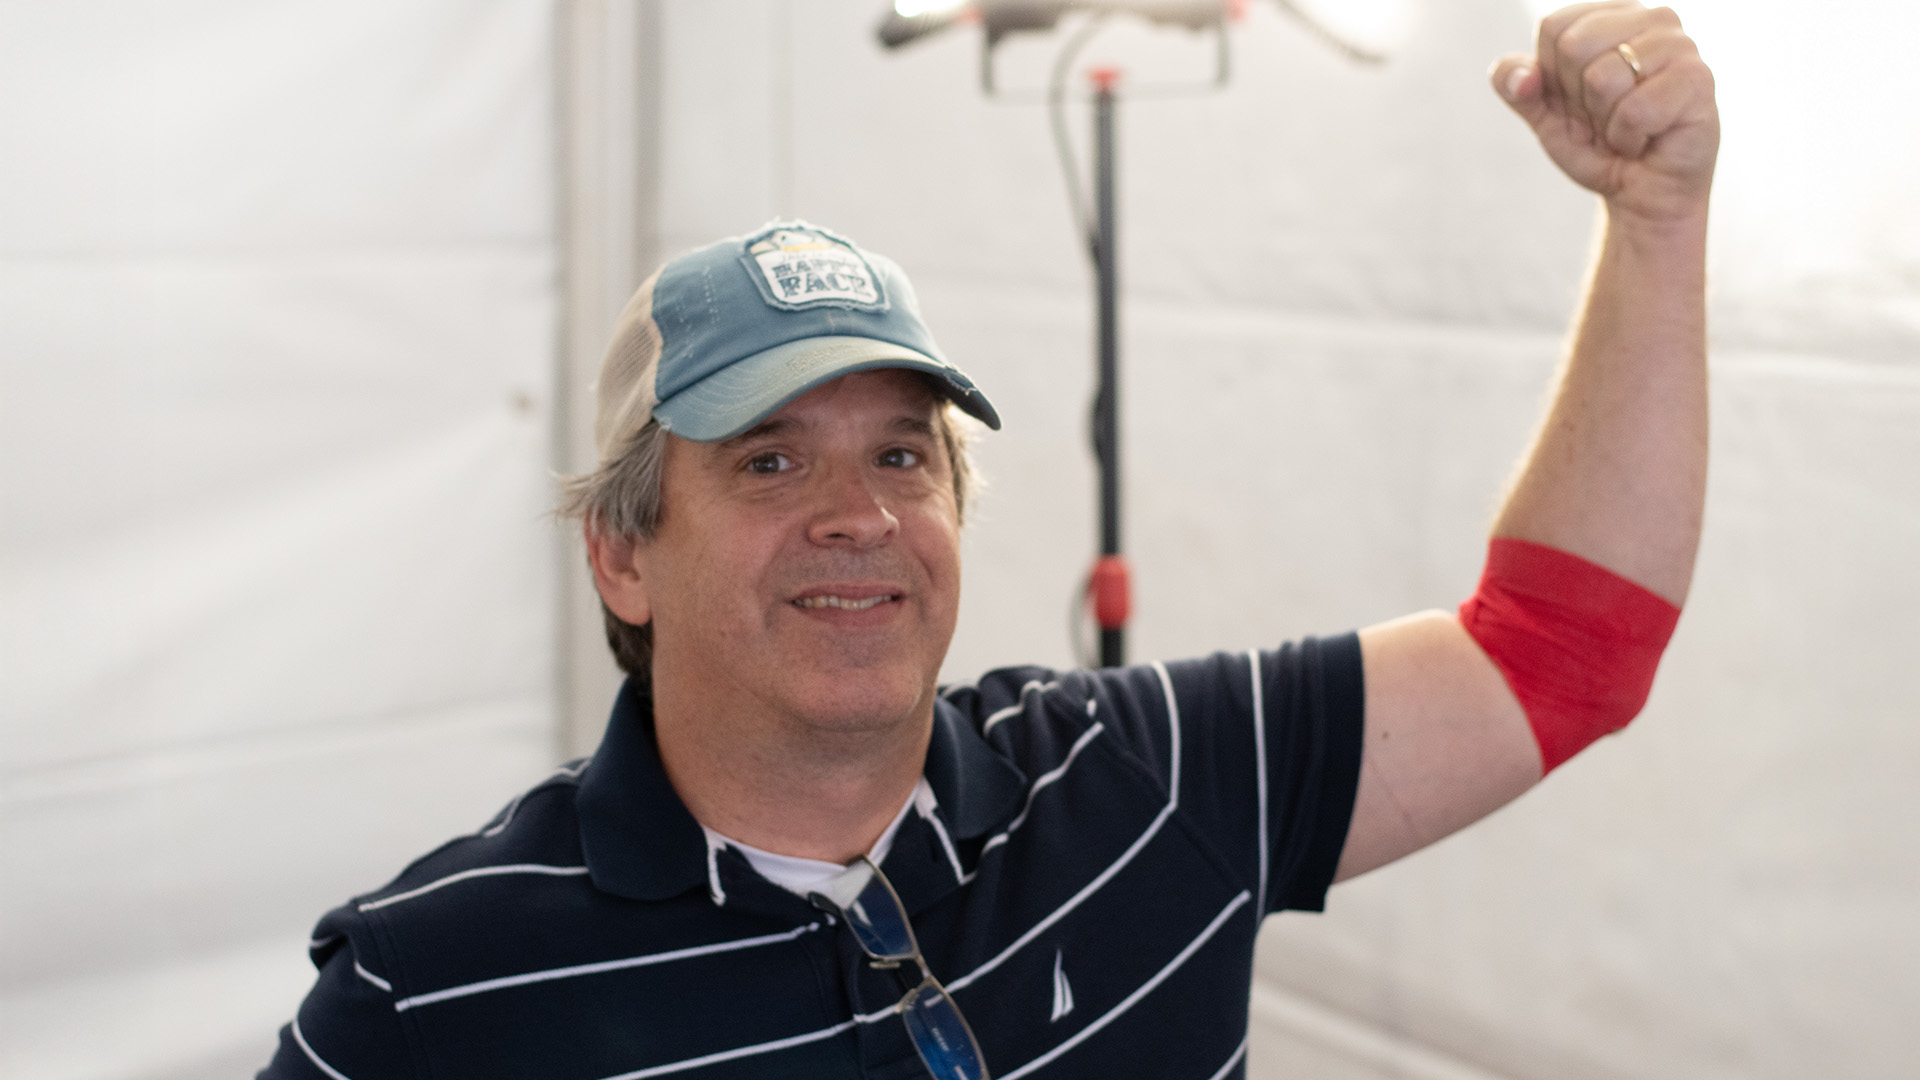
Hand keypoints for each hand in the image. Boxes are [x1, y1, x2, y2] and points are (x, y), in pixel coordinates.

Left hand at [1490, 2, 1718, 227]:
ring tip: (1630, 128)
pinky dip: (1629, 138)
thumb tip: (1520, 75)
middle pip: (1575, 46)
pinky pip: (1636, 110)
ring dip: (1606, 122)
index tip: (1581, 100)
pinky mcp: (1698, 78)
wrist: (1642, 193)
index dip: (1555, 76)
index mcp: (1612, 15)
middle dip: (1580, 100)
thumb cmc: (1599, 145)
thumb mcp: (1544, 116)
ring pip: (1604, 78)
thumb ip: (1516, 86)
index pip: (1554, 27)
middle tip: (1608, 117)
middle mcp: (1652, 17)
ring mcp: (1680, 44)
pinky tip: (1647, 139)